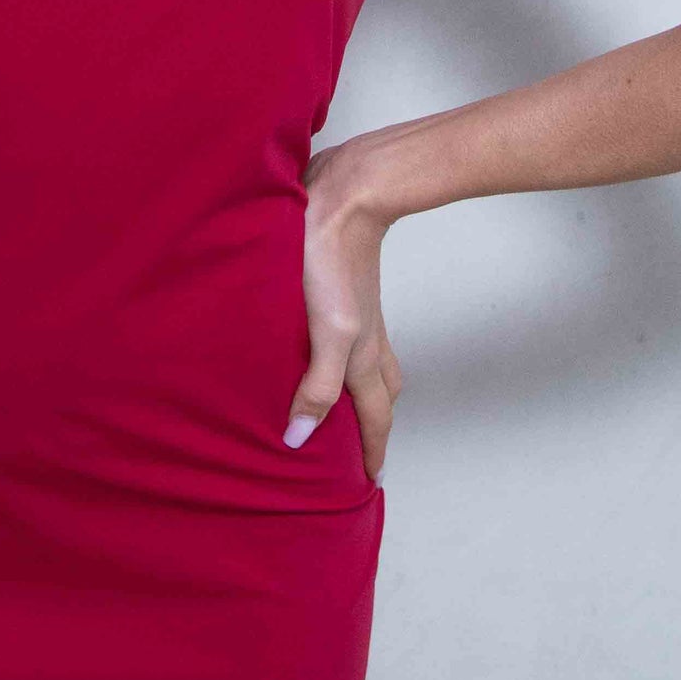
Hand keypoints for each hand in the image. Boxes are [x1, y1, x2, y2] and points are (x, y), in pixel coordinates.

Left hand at [287, 140, 401, 483]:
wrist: (343, 197)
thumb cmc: (331, 261)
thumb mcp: (327, 332)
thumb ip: (318, 385)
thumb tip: (301, 438)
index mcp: (364, 355)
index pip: (375, 417)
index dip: (374, 452)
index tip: (371, 483)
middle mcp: (366, 338)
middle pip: (379, 394)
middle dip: (373, 427)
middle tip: (360, 453)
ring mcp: (356, 314)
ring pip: (365, 365)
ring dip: (357, 392)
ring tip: (337, 410)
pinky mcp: (339, 290)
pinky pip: (344, 338)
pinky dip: (337, 358)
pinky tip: (313, 348)